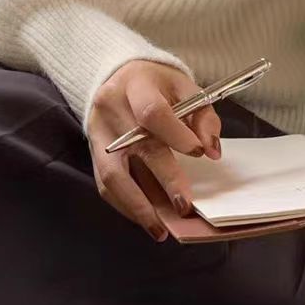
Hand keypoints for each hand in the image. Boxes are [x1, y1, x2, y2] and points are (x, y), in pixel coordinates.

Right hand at [87, 60, 221, 241]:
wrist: (120, 75)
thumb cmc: (157, 84)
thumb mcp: (185, 87)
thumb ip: (202, 116)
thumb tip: (211, 151)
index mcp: (135, 85)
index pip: (153, 113)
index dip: (176, 135)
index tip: (198, 153)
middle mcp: (111, 109)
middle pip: (135, 148)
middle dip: (163, 180)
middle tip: (184, 205)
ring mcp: (98, 132)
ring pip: (111, 175)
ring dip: (137, 206)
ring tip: (159, 229)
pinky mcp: (93, 151)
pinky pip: (104, 184)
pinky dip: (125, 205)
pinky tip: (145, 218)